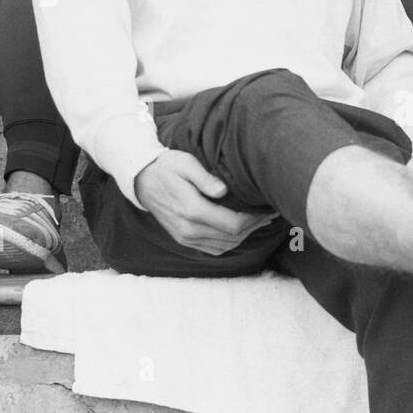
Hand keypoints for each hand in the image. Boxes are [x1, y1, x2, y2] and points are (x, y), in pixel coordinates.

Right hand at [134, 150, 275, 255]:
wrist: (142, 180)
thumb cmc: (167, 167)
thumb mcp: (186, 163)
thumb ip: (205, 178)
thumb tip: (223, 191)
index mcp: (192, 210)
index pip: (234, 224)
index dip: (255, 219)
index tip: (268, 208)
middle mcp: (188, 229)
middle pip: (233, 236)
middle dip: (255, 226)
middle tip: (270, 213)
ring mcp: (185, 238)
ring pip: (226, 245)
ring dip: (246, 235)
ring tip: (260, 220)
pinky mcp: (184, 240)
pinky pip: (214, 249)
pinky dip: (232, 242)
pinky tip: (242, 229)